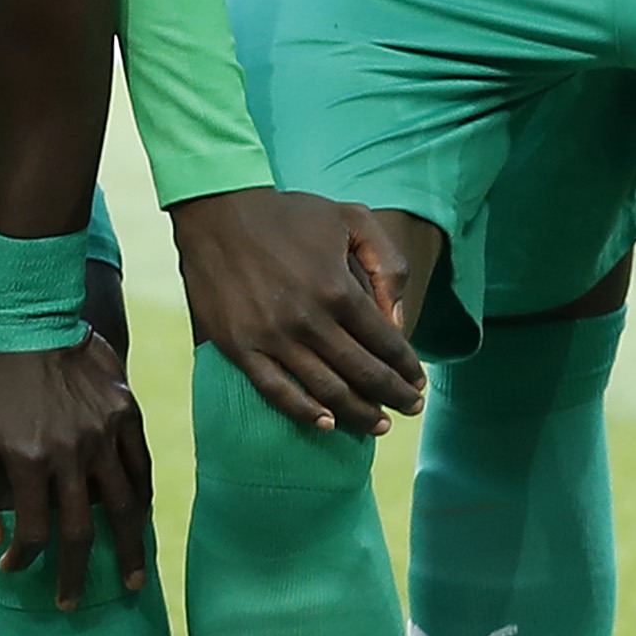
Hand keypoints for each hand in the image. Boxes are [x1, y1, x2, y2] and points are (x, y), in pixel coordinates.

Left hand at [0, 333, 153, 603]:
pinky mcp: (126, 413)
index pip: (35, 532)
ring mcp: (104, 432)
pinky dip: (141, 502)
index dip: (25, 560)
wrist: (24, 317)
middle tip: (71, 603)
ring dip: (126, 550)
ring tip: (128, 581)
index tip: (16, 572)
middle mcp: (71, 451)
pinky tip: (138, 526)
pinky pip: (140, 469)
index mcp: (27, 458)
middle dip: (75, 575)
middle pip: (81, 531)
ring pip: (124, 506)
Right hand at [166, 187, 423, 434]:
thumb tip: (399, 319)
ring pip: (327, 390)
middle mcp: (308, 320)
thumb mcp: (352, 219)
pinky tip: (325, 423)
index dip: (409, 368)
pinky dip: (304, 412)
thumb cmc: (288, 215)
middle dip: (395, 396)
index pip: (387, 343)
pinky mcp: (239, 346)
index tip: (419, 381)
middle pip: (364, 373)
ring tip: (379, 424)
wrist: (217, 211)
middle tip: (411, 407)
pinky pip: (276, 391)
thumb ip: (387, 264)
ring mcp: (271, 336)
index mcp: (338, 289)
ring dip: (359, 413)